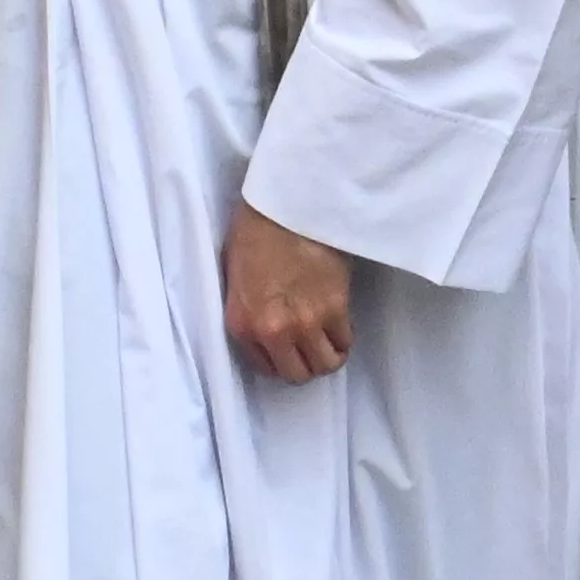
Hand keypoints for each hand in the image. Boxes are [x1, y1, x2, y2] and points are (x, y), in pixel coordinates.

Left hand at [224, 205, 355, 381]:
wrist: (287, 205)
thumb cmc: (254, 232)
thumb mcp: (234, 279)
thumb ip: (248, 312)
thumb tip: (266, 329)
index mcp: (241, 324)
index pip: (266, 369)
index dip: (280, 361)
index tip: (288, 349)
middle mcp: (273, 331)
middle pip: (299, 374)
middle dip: (305, 364)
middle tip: (310, 347)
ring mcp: (306, 322)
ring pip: (326, 363)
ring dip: (327, 355)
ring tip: (327, 339)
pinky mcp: (335, 307)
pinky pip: (345, 340)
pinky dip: (343, 338)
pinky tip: (339, 324)